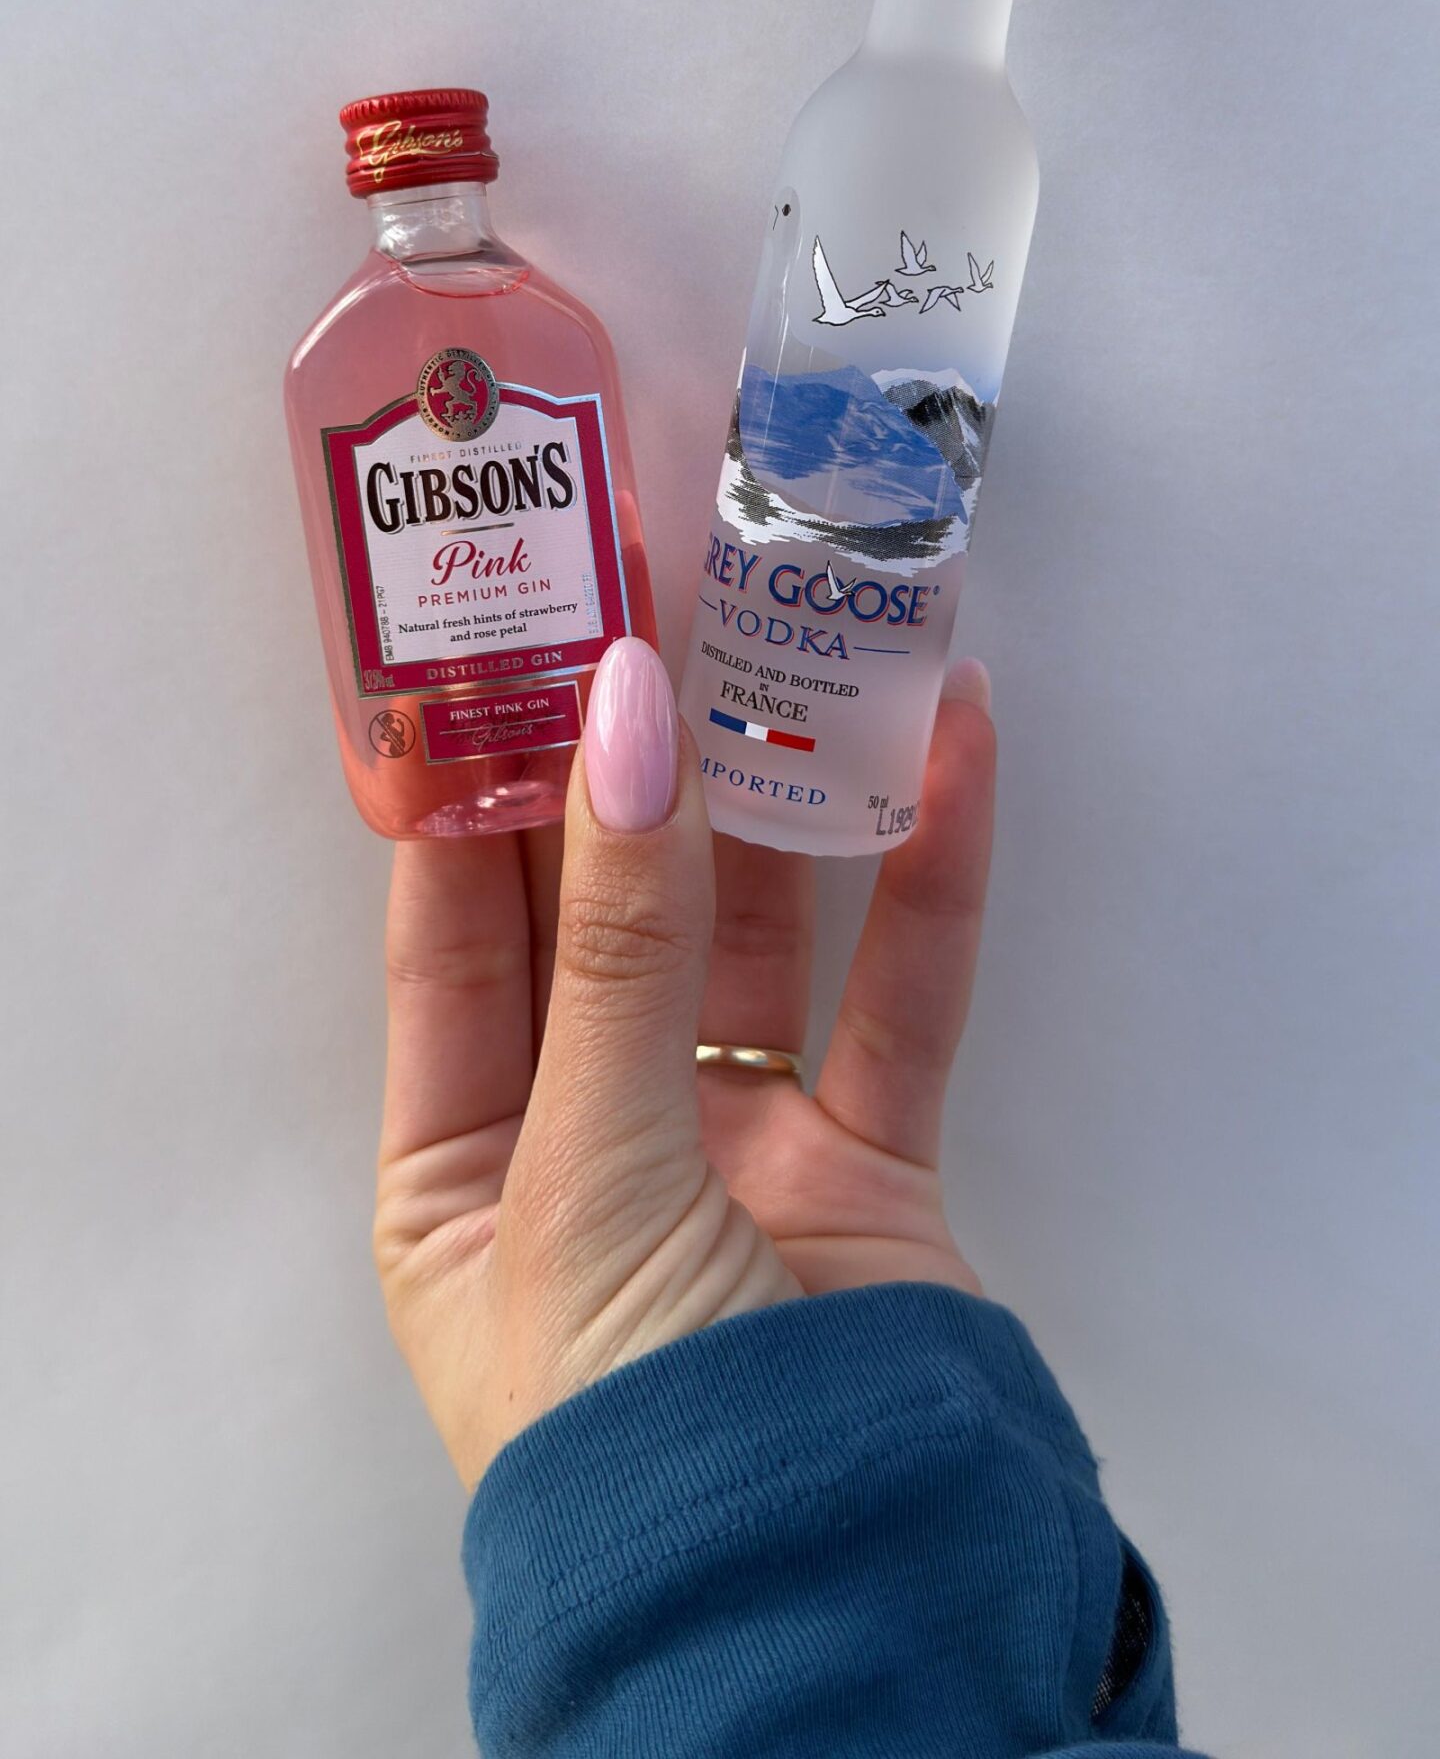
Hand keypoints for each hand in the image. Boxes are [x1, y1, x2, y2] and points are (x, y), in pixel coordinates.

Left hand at [373, 639, 995, 1486]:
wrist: (823, 1606)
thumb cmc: (629, 1417)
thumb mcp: (586, 1169)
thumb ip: (616, 947)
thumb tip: (618, 719)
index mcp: (459, 1174)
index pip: (453, 941)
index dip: (473, 796)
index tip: (500, 647)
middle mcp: (587, 1143)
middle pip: (607, 918)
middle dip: (629, 773)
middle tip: (653, 604)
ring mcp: (732, 1148)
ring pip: (753, 934)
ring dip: (778, 795)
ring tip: (795, 637)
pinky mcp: (867, 1162)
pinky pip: (894, 994)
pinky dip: (926, 873)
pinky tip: (950, 747)